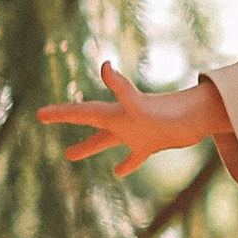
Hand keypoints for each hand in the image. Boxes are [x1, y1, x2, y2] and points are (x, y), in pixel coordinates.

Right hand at [40, 60, 232, 179]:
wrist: (197, 118)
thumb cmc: (167, 113)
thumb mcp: (137, 103)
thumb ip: (121, 87)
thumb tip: (104, 65)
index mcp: (114, 113)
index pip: (81, 112)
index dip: (60, 114)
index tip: (39, 114)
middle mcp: (122, 120)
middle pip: (89, 121)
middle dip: (67, 120)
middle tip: (44, 118)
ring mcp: (135, 132)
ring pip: (107, 141)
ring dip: (89, 147)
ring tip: (70, 155)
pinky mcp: (151, 143)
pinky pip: (134, 156)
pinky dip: (126, 164)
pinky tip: (118, 172)